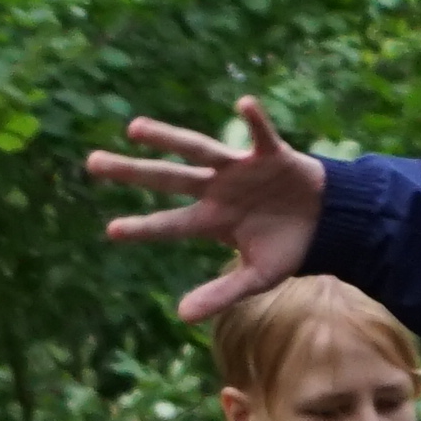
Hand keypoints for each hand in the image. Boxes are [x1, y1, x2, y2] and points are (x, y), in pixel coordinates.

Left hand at [87, 97, 330, 321]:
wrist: (328, 222)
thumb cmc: (288, 247)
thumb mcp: (256, 278)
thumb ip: (221, 293)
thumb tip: (182, 316)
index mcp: (212, 220)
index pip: (170, 224)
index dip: (143, 228)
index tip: (112, 231)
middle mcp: (217, 190)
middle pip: (168, 179)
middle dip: (132, 172)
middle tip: (92, 164)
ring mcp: (240, 170)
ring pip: (198, 150)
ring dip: (168, 139)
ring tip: (133, 128)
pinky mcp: (271, 155)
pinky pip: (262, 135)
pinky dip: (256, 120)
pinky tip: (244, 103)